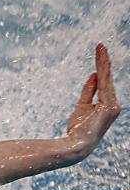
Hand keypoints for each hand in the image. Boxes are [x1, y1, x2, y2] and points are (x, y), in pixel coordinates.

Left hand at [65, 43, 121, 157]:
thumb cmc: (78, 128)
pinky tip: (100, 61)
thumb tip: (94, 75)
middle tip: (100, 45)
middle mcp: (113, 104)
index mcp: (107, 104)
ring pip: (106, 79)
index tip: (99, 52)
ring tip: (100, 48)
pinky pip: (104, 85)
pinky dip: (102, 72)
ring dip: (103, 62)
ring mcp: (113, 106)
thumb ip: (89, 90)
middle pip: (106, 78)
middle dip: (103, 61)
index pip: (104, 82)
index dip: (101, 67)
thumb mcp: (82, 106)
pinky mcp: (110, 107)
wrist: (76, 144)